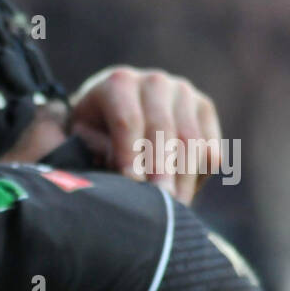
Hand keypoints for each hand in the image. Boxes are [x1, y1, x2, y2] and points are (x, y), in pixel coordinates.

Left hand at [69, 66, 220, 203]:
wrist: (115, 116)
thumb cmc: (91, 134)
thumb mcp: (79, 139)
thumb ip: (90, 149)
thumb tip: (115, 167)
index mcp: (118, 83)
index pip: (128, 120)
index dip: (130, 155)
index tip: (131, 184)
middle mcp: (154, 82)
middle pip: (164, 130)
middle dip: (161, 171)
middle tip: (160, 203)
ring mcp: (183, 93)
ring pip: (192, 141)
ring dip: (184, 179)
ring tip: (174, 208)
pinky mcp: (204, 109)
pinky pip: (210, 147)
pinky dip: (199, 175)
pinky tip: (182, 195)